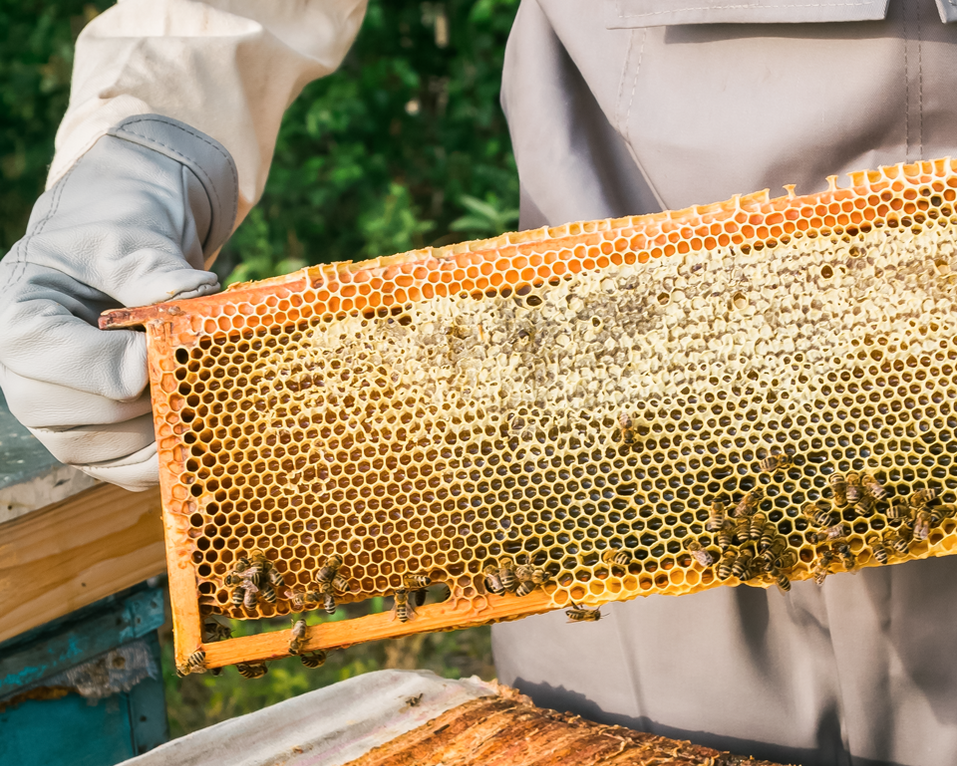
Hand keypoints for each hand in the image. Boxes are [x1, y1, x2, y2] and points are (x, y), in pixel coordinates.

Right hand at [0, 115, 237, 490]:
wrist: (117, 252)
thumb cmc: (111, 236)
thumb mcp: (129, 236)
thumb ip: (155, 271)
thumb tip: (200, 300)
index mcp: (18, 325)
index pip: (76, 368)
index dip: (138, 363)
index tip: (179, 337)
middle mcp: (26, 382)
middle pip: (101, 418)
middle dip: (165, 391)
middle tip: (211, 363)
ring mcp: (59, 419)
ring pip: (122, 453)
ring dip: (178, 425)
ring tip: (214, 384)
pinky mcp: (95, 442)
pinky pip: (135, 469)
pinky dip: (176, 453)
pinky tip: (207, 419)